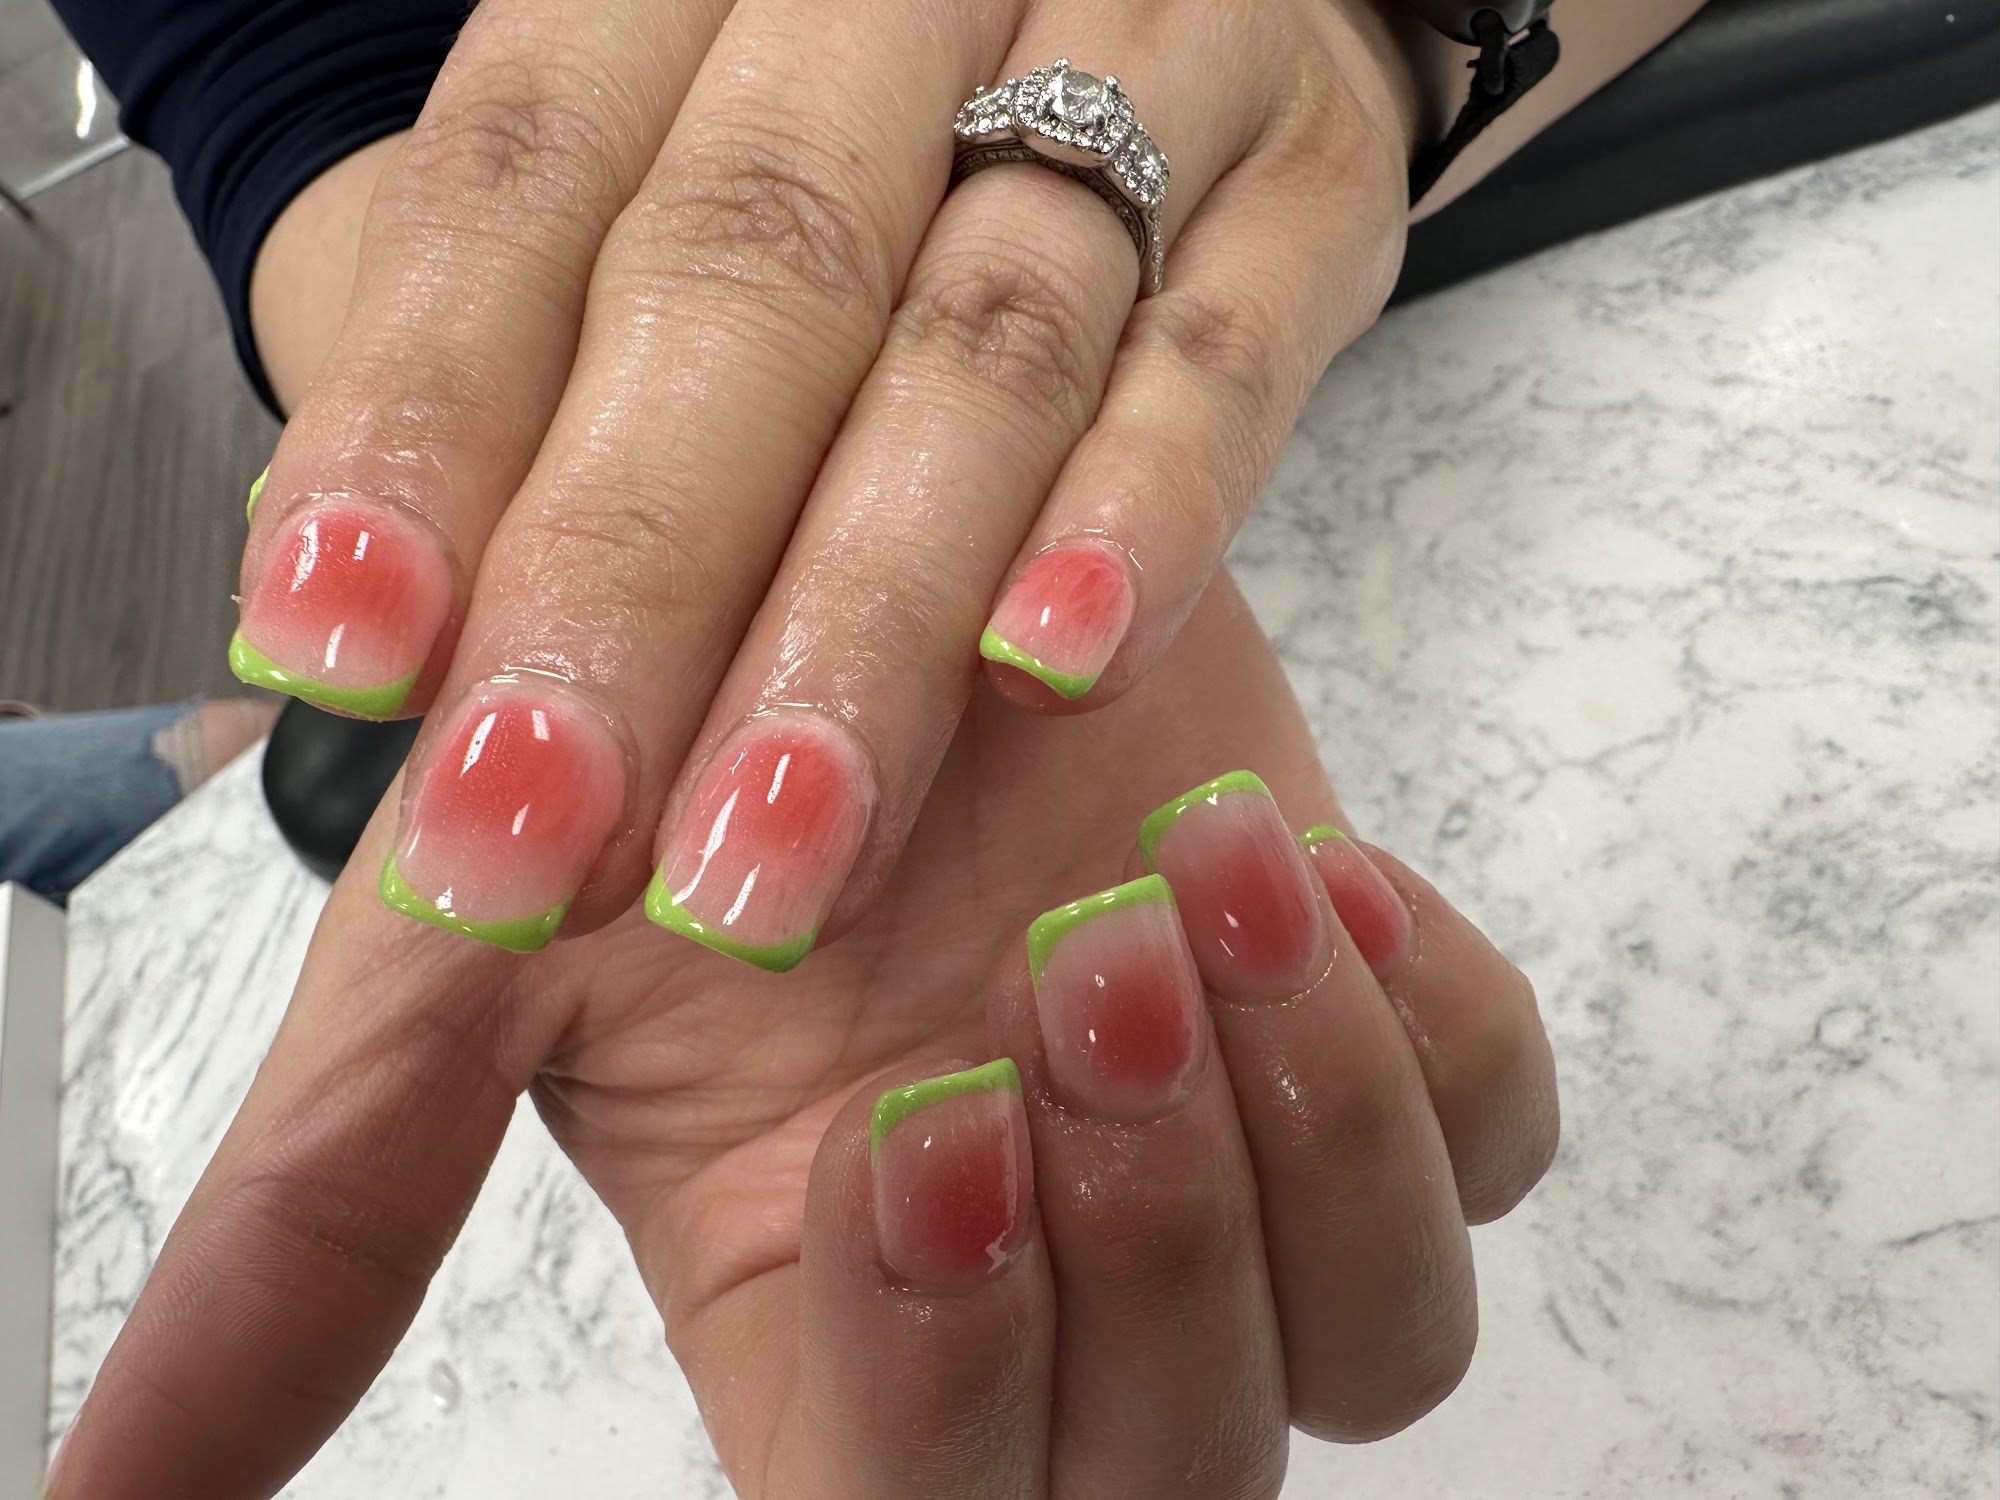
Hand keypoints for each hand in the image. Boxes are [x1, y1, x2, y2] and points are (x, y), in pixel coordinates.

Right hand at [48, 579, 1555, 1497]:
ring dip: (1300, 1131)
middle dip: (1145, 1238)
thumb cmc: (649, 724)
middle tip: (1069, 950)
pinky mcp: (1355, 1012)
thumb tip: (101, 1499)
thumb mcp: (472, 949)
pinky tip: (1320, 879)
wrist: (832, 531)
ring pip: (1378, 1336)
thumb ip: (314, 1225)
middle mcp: (1052, 1267)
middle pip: (1176, 1465)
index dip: (940, 1394)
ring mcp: (1225, 1143)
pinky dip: (1431, 1040)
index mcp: (835, 1306)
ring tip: (1191, 878)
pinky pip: (1491, 1129)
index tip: (906, 1127)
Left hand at [231, 0, 1423, 967]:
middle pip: (745, 275)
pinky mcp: (1301, 181)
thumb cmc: (868, 156)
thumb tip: (347, 658)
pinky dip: (1141, 513)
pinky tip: (1054, 669)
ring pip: (984, 341)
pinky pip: (1224, 354)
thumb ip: (524, 402)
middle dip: (631, 579)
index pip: (520, 175)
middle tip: (539, 837)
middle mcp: (889, 0)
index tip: (341, 652)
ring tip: (770, 854)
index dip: (425, 417)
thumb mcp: (667, 213)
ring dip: (867, 615)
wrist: (1177, 8)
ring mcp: (1130, 62)